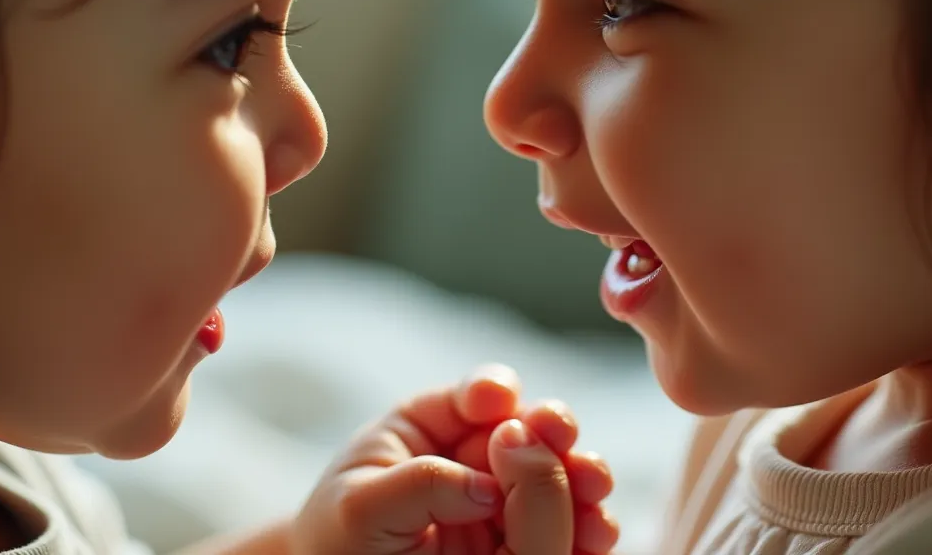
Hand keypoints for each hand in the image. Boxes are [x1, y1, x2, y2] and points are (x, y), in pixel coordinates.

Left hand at [289, 364, 617, 554]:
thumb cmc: (336, 543)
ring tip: (593, 488)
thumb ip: (421, 484)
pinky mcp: (519, 547)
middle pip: (532, 432)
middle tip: (561, 437)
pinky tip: (595, 534)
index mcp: (429, 431)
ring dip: (581, 480)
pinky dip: (588, 530)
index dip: (492, 392)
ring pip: (559, 480)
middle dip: (552, 432)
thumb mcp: (357, 507)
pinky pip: (566, 535)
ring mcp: (502, 507)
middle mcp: (476, 462)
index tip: (498, 401)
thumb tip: (489, 488)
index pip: (474, 397)